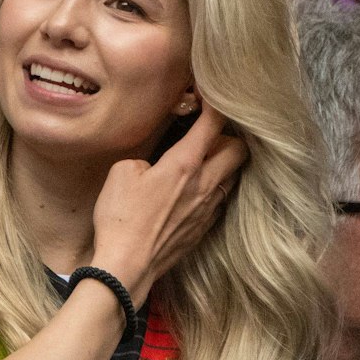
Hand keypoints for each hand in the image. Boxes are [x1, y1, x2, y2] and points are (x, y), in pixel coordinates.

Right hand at [90, 107, 247, 303]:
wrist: (126, 265)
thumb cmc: (120, 218)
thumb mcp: (122, 172)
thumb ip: (145, 158)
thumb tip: (155, 165)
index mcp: (184, 164)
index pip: (214, 123)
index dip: (215, 103)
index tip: (208, 94)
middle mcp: (204, 184)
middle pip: (239, 149)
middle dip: (230, 135)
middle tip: (211, 132)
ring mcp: (207, 209)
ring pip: (233, 175)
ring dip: (225, 162)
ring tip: (206, 158)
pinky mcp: (204, 229)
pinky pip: (220, 200)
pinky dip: (215, 188)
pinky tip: (196, 190)